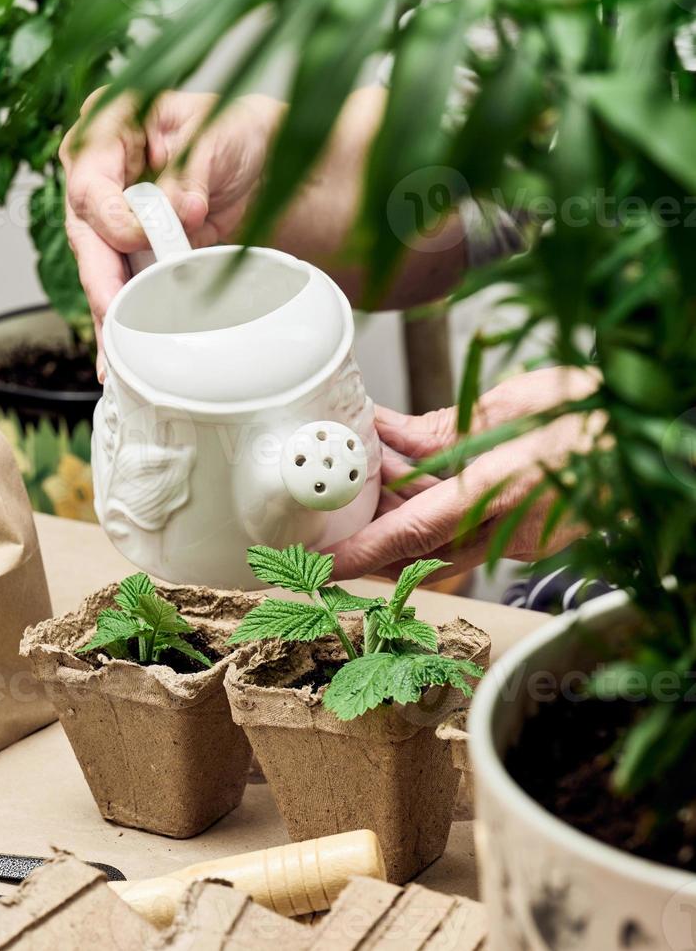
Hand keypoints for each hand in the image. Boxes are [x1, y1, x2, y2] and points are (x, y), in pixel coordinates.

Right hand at [59, 89, 283, 365]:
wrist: (263, 166)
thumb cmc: (236, 132)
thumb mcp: (219, 133)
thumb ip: (192, 168)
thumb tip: (181, 207)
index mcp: (108, 127)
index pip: (90, 183)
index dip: (112, 218)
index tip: (141, 239)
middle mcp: (100, 175)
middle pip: (86, 235)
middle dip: (100, 280)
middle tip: (113, 312)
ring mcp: (111, 218)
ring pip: (97, 271)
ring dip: (107, 314)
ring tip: (114, 354)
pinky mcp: (129, 254)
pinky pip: (118, 290)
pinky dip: (121, 322)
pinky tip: (117, 353)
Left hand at [328, 368, 601, 580]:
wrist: (649, 439)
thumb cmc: (591, 412)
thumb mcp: (508, 405)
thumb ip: (440, 429)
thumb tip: (390, 433)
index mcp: (493, 492)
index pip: (407, 535)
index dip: (359, 554)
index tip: (321, 564)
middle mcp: (502, 526)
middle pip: (415, 544)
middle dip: (372, 529)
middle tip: (337, 509)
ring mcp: (515, 537)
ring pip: (437, 539)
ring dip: (400, 515)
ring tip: (369, 479)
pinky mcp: (526, 535)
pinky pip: (464, 530)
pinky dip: (433, 507)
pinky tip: (410, 469)